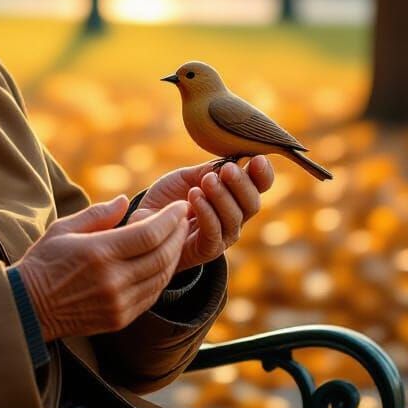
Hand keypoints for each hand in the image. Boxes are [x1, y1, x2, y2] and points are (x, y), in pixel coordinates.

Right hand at [15, 196, 189, 341]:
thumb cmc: (43, 261)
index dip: (170, 218)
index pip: (149, 233)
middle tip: (184, 218)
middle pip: (162, 255)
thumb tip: (125, 200)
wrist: (29, 306)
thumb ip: (98, 213)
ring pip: (162, 276)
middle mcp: (113, 280)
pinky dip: (162, 276)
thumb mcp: (63, 228)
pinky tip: (163, 262)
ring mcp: (119, 302)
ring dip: (175, 255)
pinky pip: (152, 295)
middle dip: (178, 234)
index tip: (180, 206)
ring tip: (178, 238)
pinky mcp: (120, 318)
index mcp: (99, 253)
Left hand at [128, 156, 274, 270]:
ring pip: (235, 217)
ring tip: (205, 181)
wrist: (145, 222)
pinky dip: (207, 212)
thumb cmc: (170, 198)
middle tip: (228, 169)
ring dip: (222, 196)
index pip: (259, 186)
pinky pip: (214, 231)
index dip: (263, 174)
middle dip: (241, 184)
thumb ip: (210, 170)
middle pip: (252, 203)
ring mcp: (224, 235)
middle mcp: (235, 217)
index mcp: (235, 196)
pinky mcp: (208, 249)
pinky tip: (194, 196)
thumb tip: (232, 159)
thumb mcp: (188, 177)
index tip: (257, 158)